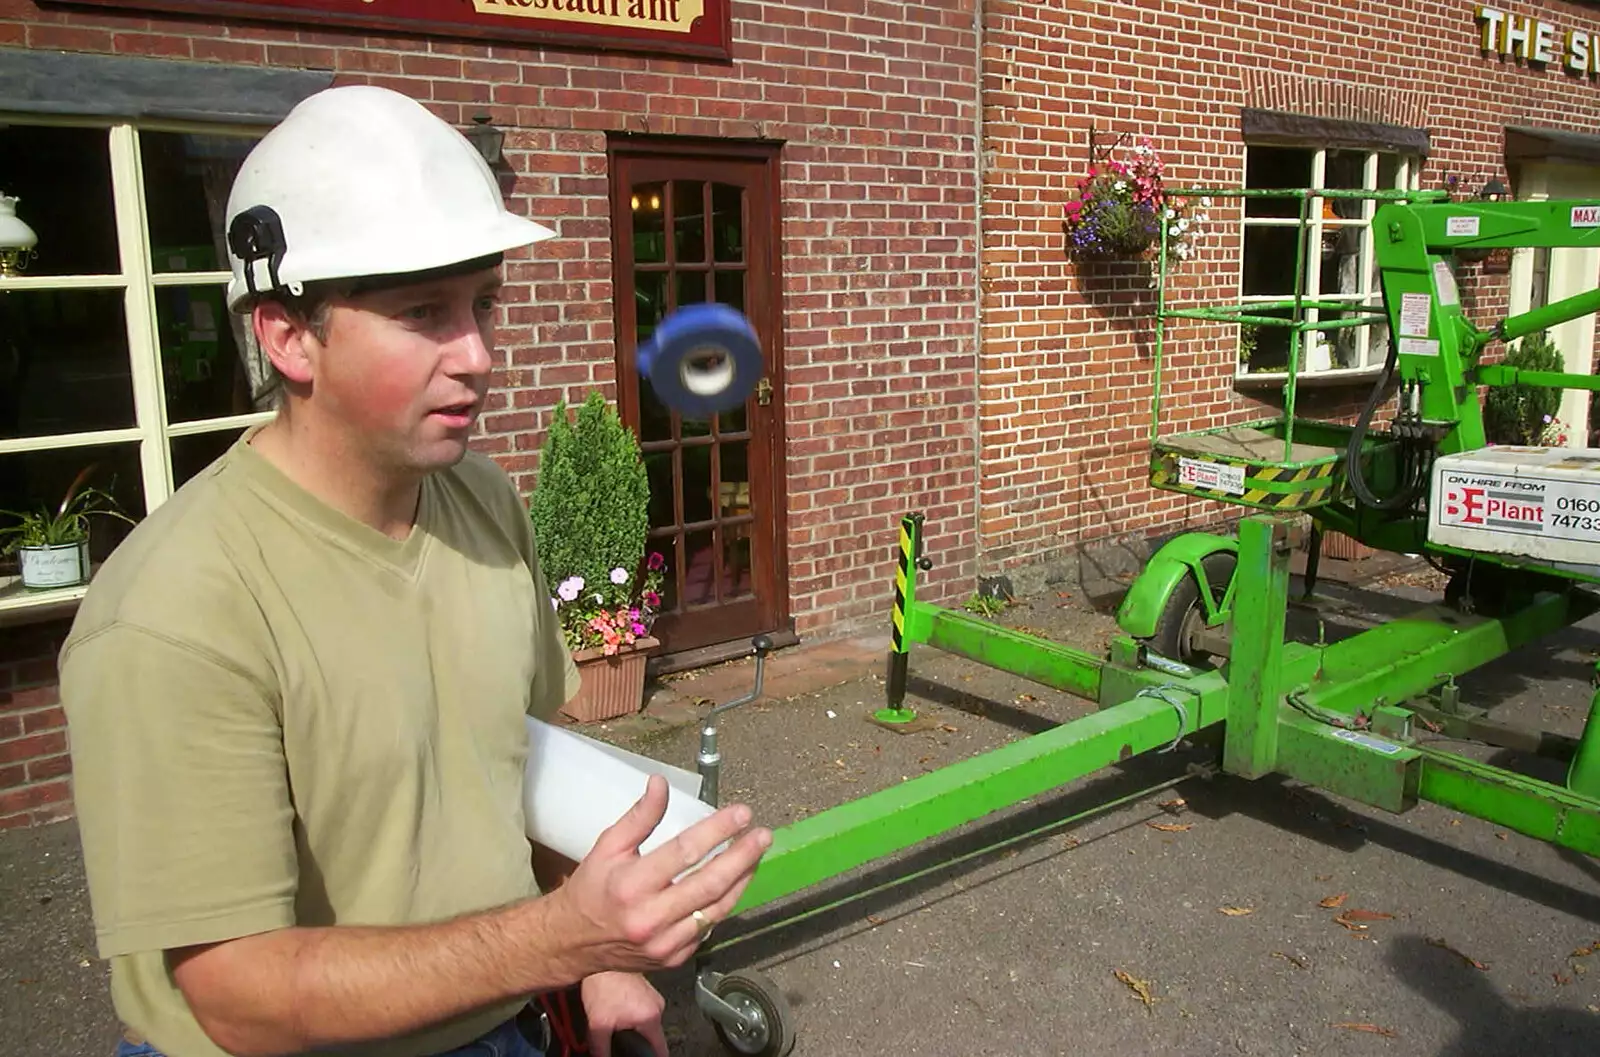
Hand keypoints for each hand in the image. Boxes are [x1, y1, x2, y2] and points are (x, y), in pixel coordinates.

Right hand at [553, 775, 770, 974]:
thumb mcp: (607, 846)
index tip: (741, 813)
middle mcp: (650, 918)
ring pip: (716, 909)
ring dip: (742, 879)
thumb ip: (639, 817)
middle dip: (742, 856)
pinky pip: (708, 927)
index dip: (717, 830)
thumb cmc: (592, 888)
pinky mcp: (675, 958)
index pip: (684, 852)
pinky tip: (735, 881)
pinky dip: (724, 903)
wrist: (573, 942)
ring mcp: (665, 943)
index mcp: (631, 885)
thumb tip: (661, 783)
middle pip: (709, 883)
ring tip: (756, 854)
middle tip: (762, 835)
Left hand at [580, 972, 667, 1056]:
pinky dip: (632, 1013)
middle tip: (622, 1037)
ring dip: (634, 1025)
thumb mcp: (598, 1024)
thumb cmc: (603, 984)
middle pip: (652, 1035)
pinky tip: (617, 1008)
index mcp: (651, 1017)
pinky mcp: (645, 988)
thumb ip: (601, 1049)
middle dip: (638, 1040)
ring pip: (646, 1021)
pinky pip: (643, 1008)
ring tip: (617, 1019)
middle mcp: (657, 1005)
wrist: (599, 957)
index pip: (661, 1049)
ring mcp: (653, 995)